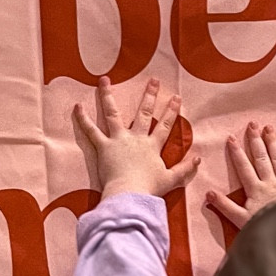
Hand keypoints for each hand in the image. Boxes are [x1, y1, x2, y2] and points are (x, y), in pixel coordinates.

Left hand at [71, 76, 199, 199]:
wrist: (130, 195)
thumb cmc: (149, 190)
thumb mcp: (171, 180)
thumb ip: (184, 169)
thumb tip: (198, 159)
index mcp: (152, 147)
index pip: (164, 125)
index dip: (171, 111)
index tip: (176, 97)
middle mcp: (136, 138)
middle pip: (143, 113)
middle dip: (149, 96)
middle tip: (153, 80)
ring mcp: (119, 140)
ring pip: (113, 114)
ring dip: (108, 96)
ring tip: (104, 80)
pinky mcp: (104, 147)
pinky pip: (91, 131)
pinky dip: (83, 120)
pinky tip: (77, 107)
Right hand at [206, 123, 275, 232]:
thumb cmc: (263, 229)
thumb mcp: (240, 221)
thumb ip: (225, 206)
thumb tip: (208, 194)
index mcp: (255, 190)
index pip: (244, 167)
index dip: (237, 152)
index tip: (231, 138)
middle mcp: (270, 183)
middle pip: (261, 158)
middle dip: (256, 141)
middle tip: (252, 124)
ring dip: (273, 144)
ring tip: (269, 129)